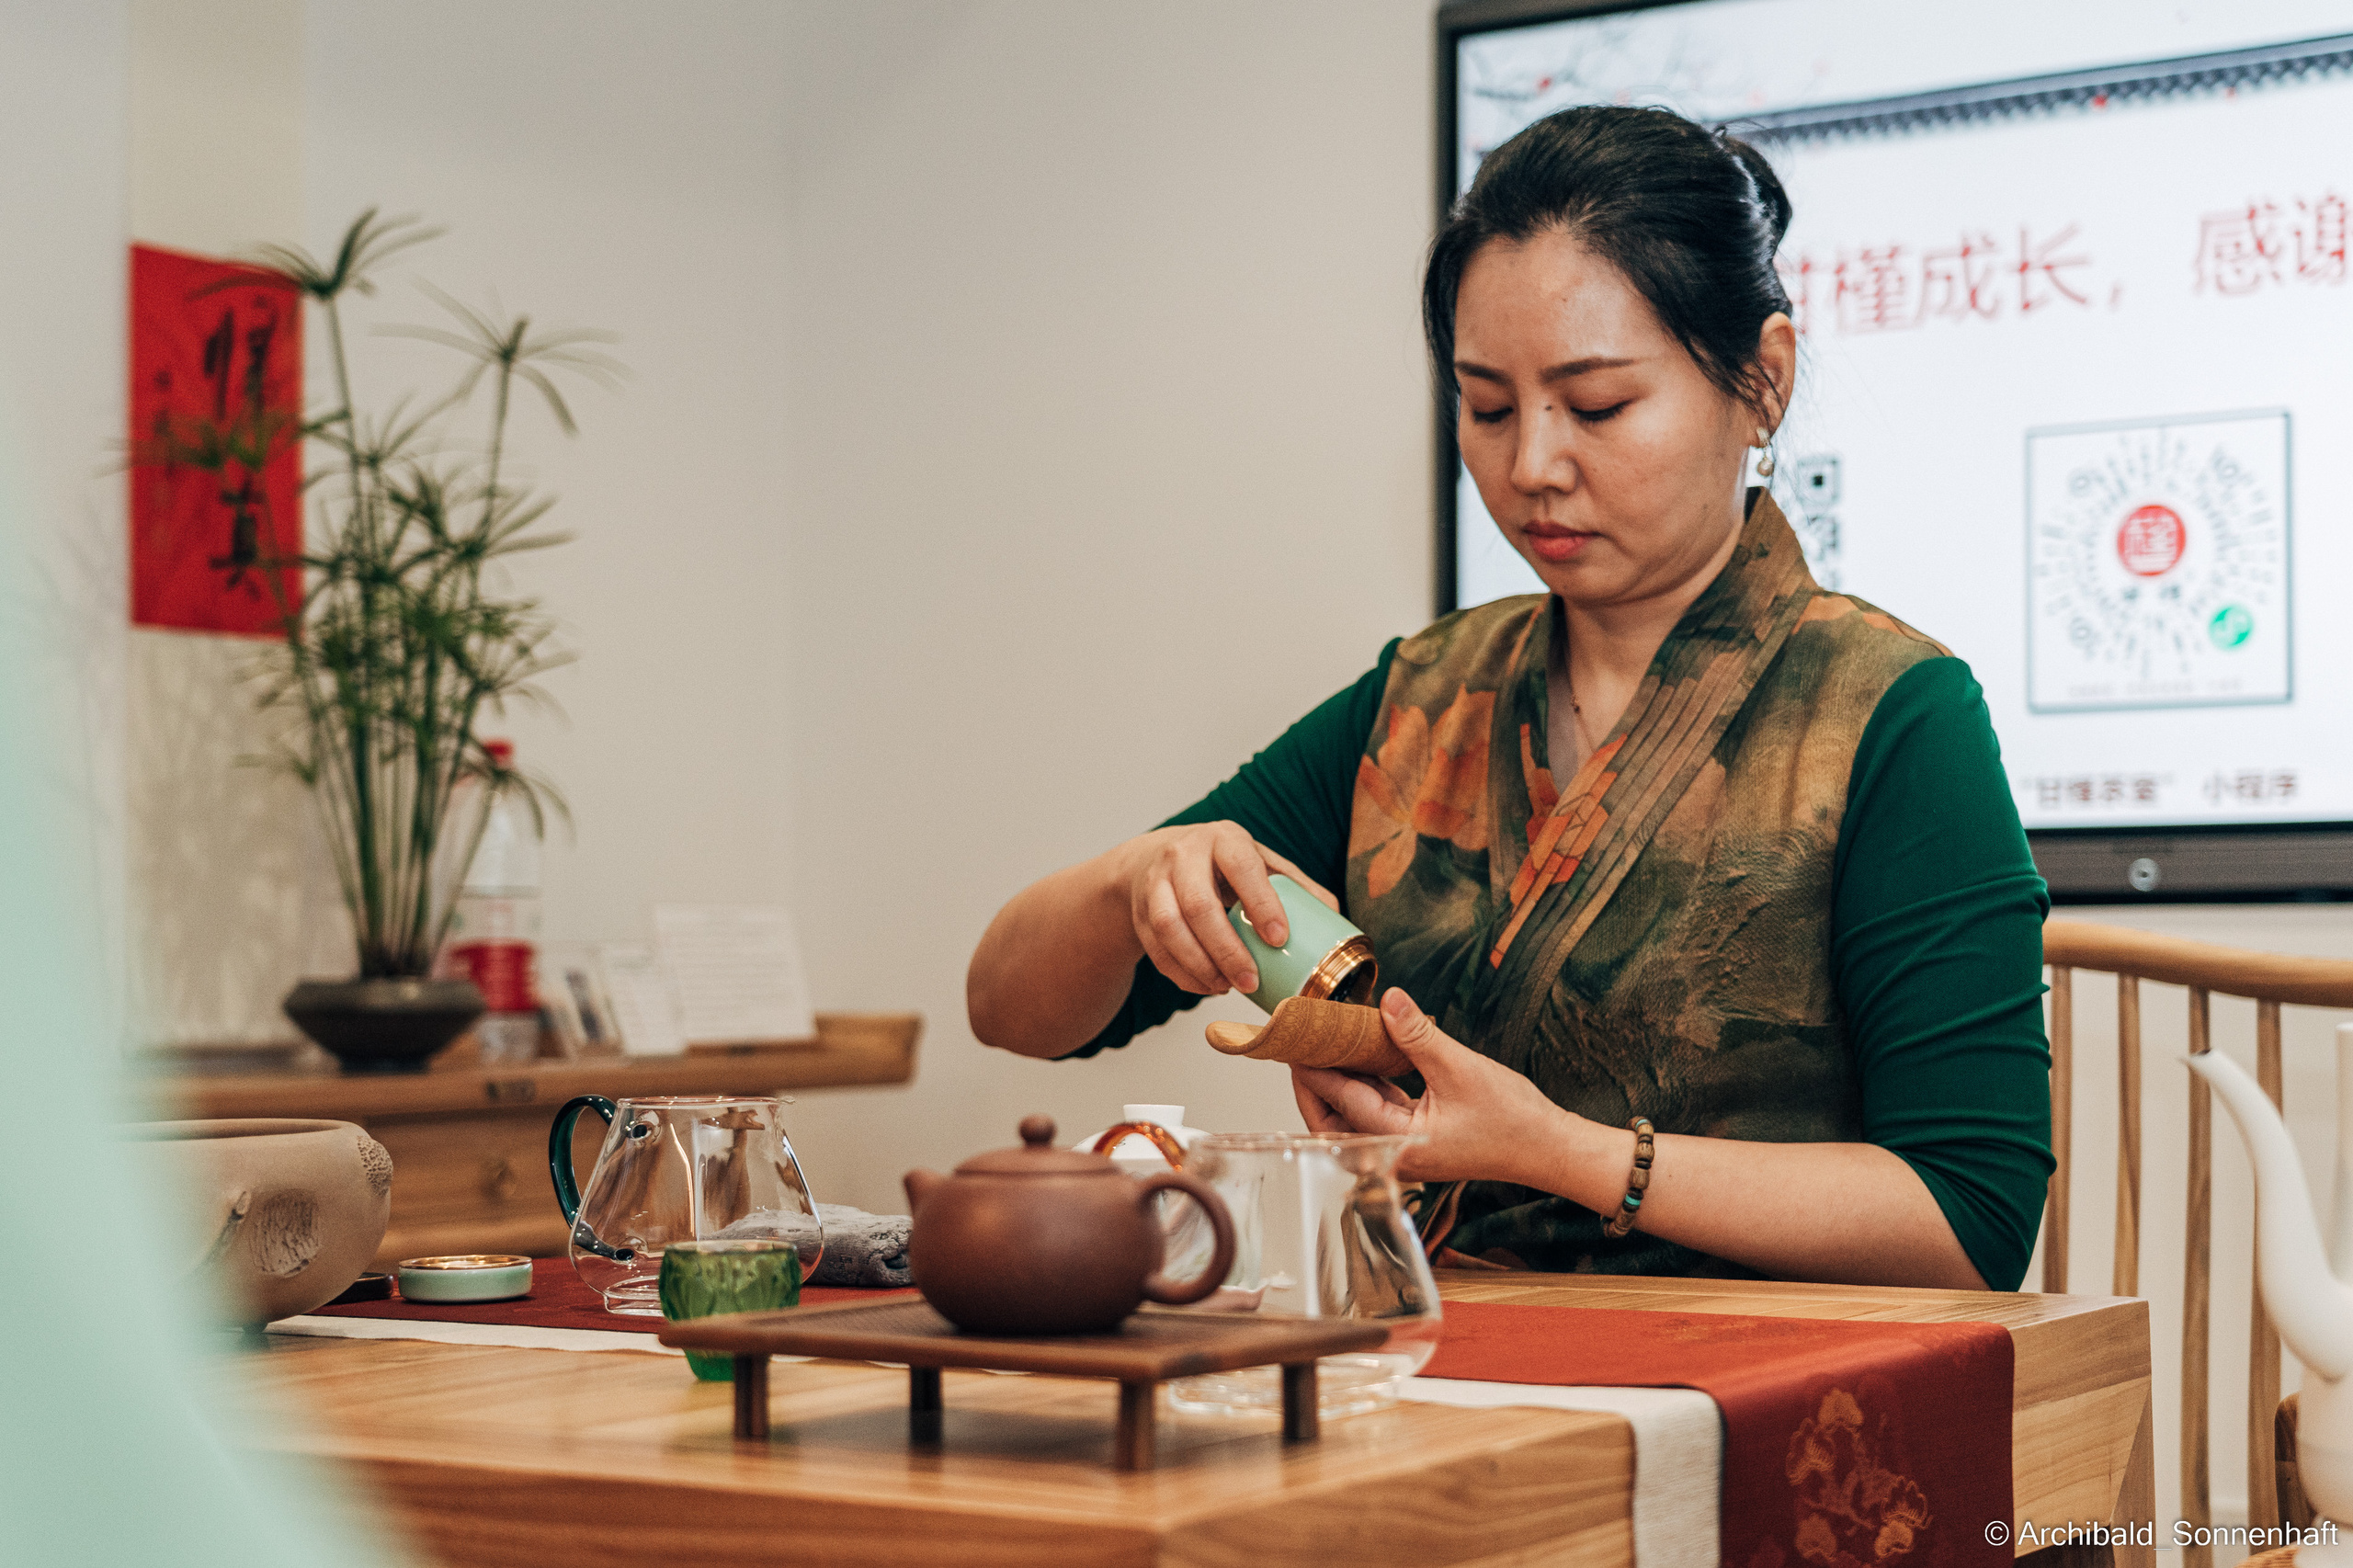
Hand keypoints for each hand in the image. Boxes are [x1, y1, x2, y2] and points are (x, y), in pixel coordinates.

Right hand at [1118, 823, 1336, 995]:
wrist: (1154, 858)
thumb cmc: (1220, 864)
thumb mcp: (1257, 860)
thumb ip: (1294, 884)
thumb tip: (1335, 914)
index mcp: (1223, 839)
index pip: (1241, 867)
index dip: (1261, 903)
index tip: (1279, 939)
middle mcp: (1183, 855)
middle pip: (1199, 906)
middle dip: (1227, 950)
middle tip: (1251, 981)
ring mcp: (1154, 883)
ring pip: (1170, 929)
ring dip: (1200, 966)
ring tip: (1227, 987)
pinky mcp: (1139, 911)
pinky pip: (1156, 950)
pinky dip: (1182, 974)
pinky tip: (1206, 986)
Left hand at [1291, 988, 1584, 1186]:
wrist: (1548, 1148)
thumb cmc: (1513, 1120)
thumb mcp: (1460, 1067)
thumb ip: (1417, 1035)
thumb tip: (1387, 999)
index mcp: (1397, 1143)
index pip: (1340, 1102)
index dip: (1312, 1068)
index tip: (1293, 1040)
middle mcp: (1393, 1152)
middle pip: (1333, 1121)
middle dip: (1313, 1083)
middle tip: (1301, 1044)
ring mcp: (1403, 1148)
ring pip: (1353, 1116)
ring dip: (1339, 1082)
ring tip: (1325, 1044)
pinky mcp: (1416, 1138)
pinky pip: (1378, 1111)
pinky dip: (1365, 1085)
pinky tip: (1361, 1056)